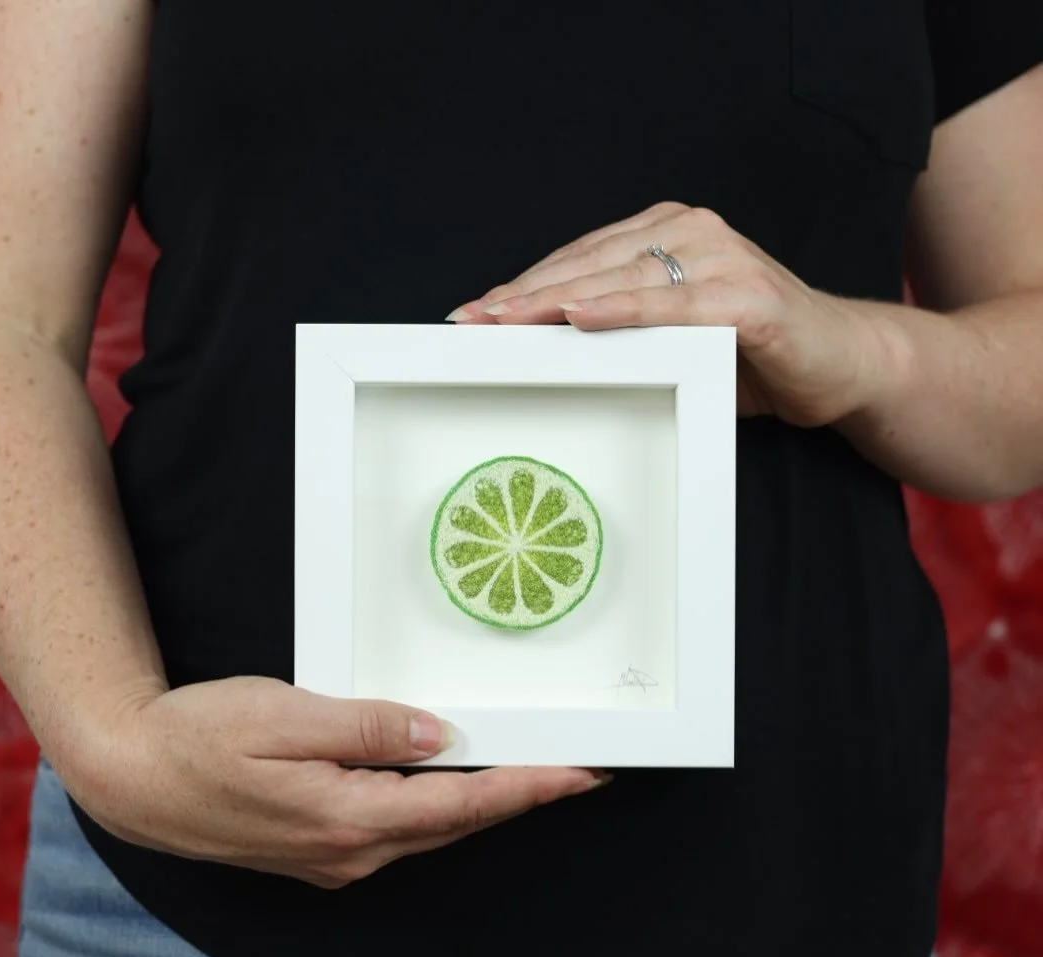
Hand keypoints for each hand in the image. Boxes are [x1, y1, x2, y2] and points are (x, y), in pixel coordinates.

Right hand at [64, 677, 601, 888]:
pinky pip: (400, 834)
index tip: (583, 774)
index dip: (530, 788)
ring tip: (534, 773)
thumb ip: (368, 728)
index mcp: (348, 819)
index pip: (464, 805)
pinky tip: (454, 786)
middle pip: (458, 824)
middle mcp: (351, 854)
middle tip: (580, 769)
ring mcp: (335, 863)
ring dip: (485, 805)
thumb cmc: (193, 739)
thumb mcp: (281, 717)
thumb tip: (442, 736)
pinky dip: (439, 810)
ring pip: (432, 832)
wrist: (128, 780)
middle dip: (523, 797)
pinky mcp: (320, 856)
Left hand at [448, 201, 894, 428]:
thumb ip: (624, 335)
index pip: (582, 259)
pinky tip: (580, 318)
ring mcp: (722, 258)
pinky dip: (624, 311)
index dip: (527, 286)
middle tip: (474, 322)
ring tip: (509, 322)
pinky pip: (674, 303)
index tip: (475, 314)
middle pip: (591, 264)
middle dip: (527, 296)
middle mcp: (692, 233)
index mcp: (669, 235)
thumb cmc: (754, 357)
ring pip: (623, 279)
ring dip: (559, 301)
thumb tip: (547, 355)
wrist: (841, 366)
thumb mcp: (675, 343)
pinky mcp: (749, 295)